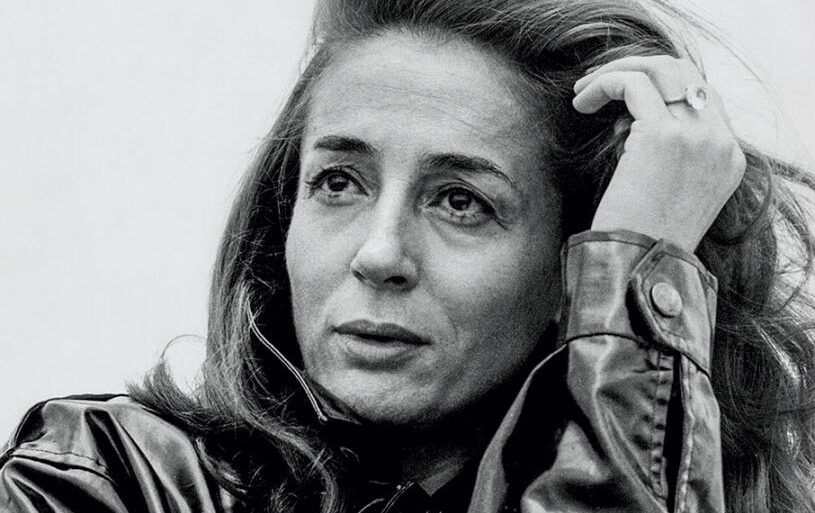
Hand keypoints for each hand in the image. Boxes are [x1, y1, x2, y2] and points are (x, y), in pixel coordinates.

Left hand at [572, 56, 745, 251]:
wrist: (641, 266)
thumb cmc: (643, 239)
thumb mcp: (670, 195)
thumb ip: (667, 158)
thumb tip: (630, 125)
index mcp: (728, 159)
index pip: (702, 97)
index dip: (660, 88)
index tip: (623, 100)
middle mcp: (721, 142)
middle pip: (686, 74)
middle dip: (639, 69)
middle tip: (598, 83)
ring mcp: (697, 135)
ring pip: (661, 70)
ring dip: (618, 72)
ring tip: (584, 93)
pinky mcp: (664, 135)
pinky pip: (633, 83)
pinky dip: (605, 84)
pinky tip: (582, 104)